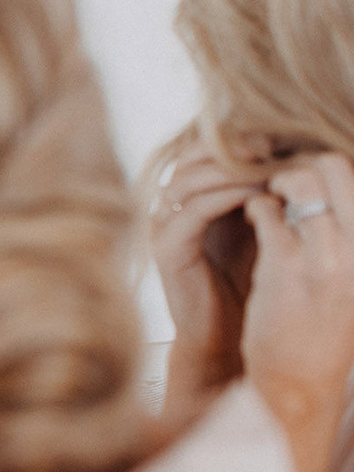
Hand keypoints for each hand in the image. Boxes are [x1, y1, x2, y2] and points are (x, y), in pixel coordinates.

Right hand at [152, 141, 262, 413]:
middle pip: (192, 153)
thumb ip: (271, 191)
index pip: (207, 146)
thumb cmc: (255, 282)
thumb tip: (305, 150)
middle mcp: (173, 203)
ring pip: (190, 176)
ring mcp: (165, 223)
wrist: (230, 336)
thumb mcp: (267, 225)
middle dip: (234, 145)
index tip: (283, 134)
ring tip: (272, 167)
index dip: (243, 136)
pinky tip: (257, 197)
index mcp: (195, 194)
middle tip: (273, 143)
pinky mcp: (165, 247)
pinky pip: (191, 209)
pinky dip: (224, 197)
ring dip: (233, 168)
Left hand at [239, 154, 353, 471]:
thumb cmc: (317, 328)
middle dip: (294, 160)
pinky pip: (264, 210)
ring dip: (269, 180)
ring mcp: (325, 254)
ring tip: (258, 196)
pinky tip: (248, 219)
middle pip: (332, 164)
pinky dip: (251, 207)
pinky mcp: (285, 266)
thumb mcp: (343, 278)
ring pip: (298, 180)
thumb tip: (314, 182)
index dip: (319, 162)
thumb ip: (337, 235)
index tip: (293, 168)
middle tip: (270, 174)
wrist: (299, 382)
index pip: (353, 174)